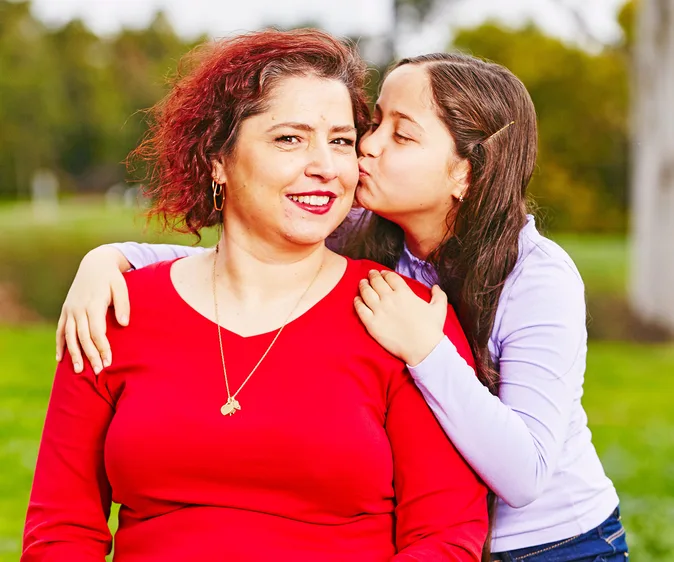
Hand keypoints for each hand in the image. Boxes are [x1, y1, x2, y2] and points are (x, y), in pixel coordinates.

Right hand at [56, 246, 130, 373]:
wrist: (95, 264)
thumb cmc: (112, 278)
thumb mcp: (121, 287)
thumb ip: (123, 305)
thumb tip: (124, 323)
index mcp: (94, 303)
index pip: (97, 331)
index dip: (102, 347)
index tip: (109, 361)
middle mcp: (79, 308)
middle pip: (83, 336)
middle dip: (90, 355)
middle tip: (98, 371)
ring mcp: (70, 309)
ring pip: (69, 335)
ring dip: (73, 354)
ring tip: (78, 370)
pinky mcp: (66, 310)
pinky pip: (60, 330)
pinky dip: (60, 344)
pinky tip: (60, 359)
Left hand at [354, 270, 447, 365]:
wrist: (423, 349)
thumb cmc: (432, 329)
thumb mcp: (439, 308)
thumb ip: (438, 295)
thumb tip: (436, 286)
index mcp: (404, 293)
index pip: (390, 277)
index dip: (385, 273)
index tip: (382, 273)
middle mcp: (389, 299)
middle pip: (376, 282)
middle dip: (372, 276)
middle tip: (370, 275)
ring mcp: (379, 311)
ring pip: (366, 292)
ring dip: (363, 286)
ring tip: (362, 283)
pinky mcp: (372, 324)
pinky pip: (360, 309)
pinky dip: (357, 302)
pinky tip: (357, 299)